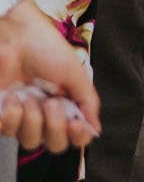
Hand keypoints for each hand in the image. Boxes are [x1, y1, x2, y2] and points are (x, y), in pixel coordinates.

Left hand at [0, 0, 98, 149]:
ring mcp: (23, 115)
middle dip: (54, 126)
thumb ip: (88, 103)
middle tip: (51, 103)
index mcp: (67, 105)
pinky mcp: (3, 113)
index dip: (77, 137)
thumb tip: (96, 129)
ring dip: (31, 120)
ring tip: (29, 97)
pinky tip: (14, 99)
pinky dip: (11, 117)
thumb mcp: (75, 74)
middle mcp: (46, 114)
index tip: (76, 124)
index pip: (76, 137)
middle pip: (54, 145)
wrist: (17, 37)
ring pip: (30, 142)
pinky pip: (6, 132)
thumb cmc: (46, 48)